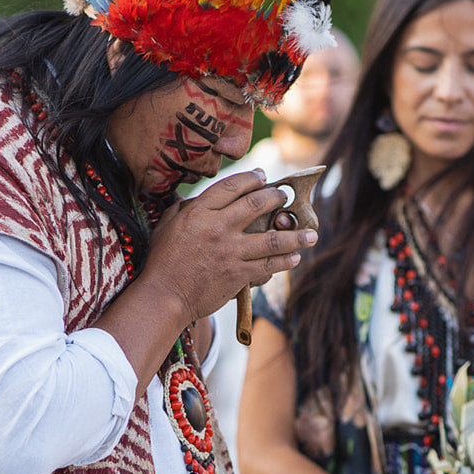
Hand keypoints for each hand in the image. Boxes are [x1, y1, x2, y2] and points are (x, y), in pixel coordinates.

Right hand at [144, 170, 316, 324]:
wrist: (165, 295)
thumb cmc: (162, 261)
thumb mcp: (166, 227)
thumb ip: (181, 209)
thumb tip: (189, 199)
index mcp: (199, 212)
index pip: (232, 186)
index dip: (252, 179)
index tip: (263, 178)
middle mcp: (218, 228)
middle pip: (257, 205)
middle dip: (277, 198)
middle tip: (286, 198)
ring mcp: (231, 252)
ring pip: (272, 239)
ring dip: (296, 236)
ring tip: (311, 234)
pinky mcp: (239, 274)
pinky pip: (269, 265)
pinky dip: (285, 261)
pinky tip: (295, 258)